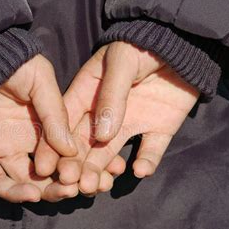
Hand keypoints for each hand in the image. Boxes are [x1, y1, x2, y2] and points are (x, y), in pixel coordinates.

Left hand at [0, 55, 78, 202]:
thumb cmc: (8, 63)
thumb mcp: (40, 81)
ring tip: (56, 193)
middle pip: (46, 171)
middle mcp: (24, 139)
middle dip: (61, 183)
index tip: (88, 174)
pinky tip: (30, 193)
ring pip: (23, 180)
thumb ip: (55, 113)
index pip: (62, 150)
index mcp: (43, 122)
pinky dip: (11, 192)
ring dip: (41, 191)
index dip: (75, 164)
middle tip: (72, 189)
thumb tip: (72, 150)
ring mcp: (1, 149)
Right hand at [41, 42, 199, 194]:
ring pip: (111, 152)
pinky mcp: (158, 128)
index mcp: (88, 93)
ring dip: (102, 170)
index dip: (53, 144)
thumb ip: (111, 96)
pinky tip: (140, 171)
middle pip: (85, 143)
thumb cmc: (143, 43)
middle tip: (71, 184)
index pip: (65, 122)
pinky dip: (146, 162)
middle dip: (75, 164)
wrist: (182, 41)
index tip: (45, 167)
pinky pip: (151, 150)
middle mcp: (105, 112)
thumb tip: (102, 136)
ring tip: (95, 187)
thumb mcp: (122, 62)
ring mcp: (131, 122)